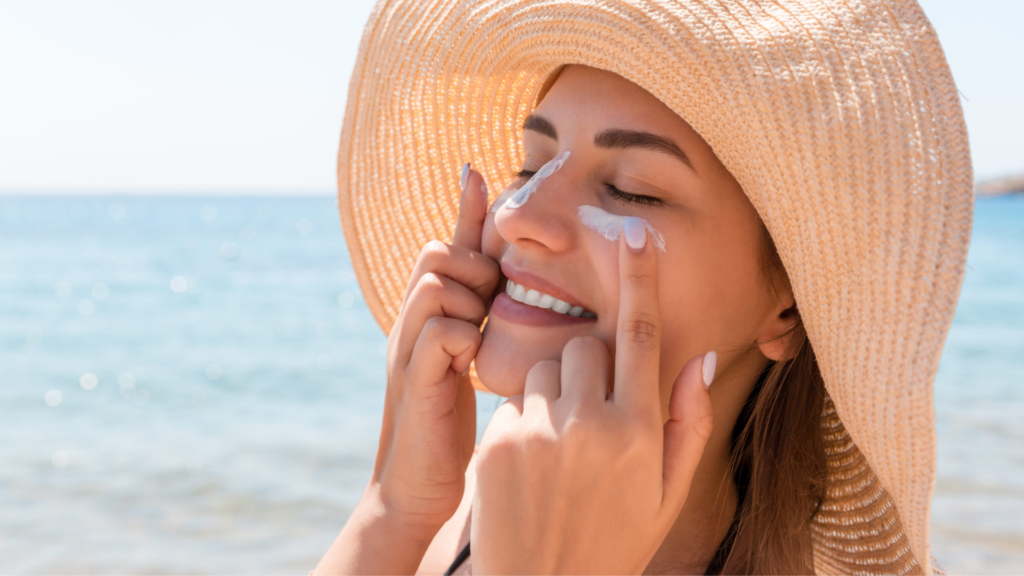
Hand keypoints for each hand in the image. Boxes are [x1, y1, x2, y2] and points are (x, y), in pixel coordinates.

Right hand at [375, 164, 497, 533]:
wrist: (416, 490)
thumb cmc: (450, 427)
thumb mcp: (469, 365)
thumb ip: (481, 324)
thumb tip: (508, 290)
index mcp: (430, 316)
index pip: (447, 247)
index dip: (464, 209)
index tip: (477, 169)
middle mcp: (412, 323)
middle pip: (436, 252)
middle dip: (471, 265)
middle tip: (489, 303)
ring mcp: (408, 349)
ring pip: (436, 282)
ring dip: (468, 299)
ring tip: (479, 335)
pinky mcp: (413, 380)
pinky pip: (438, 331)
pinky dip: (461, 337)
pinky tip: (471, 364)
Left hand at [472, 219, 714, 573]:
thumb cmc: (616, 541)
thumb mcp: (667, 493)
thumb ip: (690, 423)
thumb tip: (700, 355)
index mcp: (640, 432)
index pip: (642, 335)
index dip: (639, 278)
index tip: (634, 232)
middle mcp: (591, 424)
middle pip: (585, 346)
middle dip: (589, 367)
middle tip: (590, 415)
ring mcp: (540, 432)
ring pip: (545, 368)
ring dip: (554, 392)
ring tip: (559, 450)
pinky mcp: (498, 442)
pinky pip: (514, 400)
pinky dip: (524, 419)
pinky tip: (531, 466)